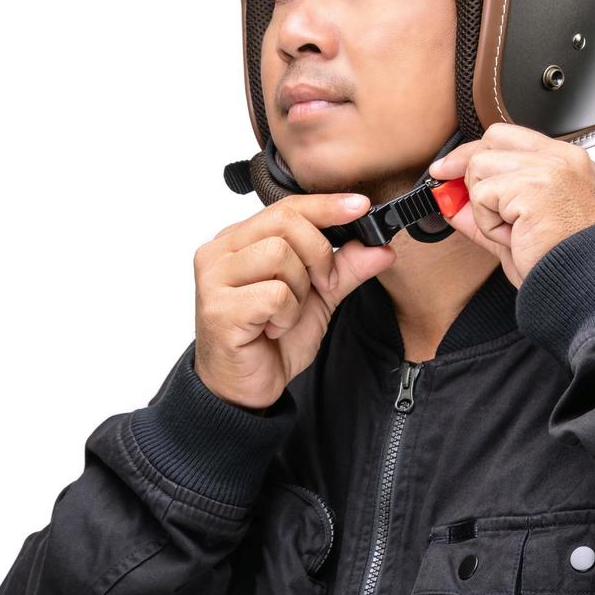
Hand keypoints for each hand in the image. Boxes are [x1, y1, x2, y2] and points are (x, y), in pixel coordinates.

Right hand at [192, 194, 396, 411]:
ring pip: (280, 254)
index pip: (286, 206)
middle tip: (323, 286)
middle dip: (318, 254)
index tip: (360, 206)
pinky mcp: (219, 308)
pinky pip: (274, 294)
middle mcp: (220, 251)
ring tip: (287, 313)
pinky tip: (273, 329)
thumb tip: (380, 246)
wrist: (244, 389)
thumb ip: (345, 268)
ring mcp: (214, 278)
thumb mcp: (318, 298)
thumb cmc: (270, 340)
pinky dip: (287, 315)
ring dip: (300, 290)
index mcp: (239, 240)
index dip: (326, 205)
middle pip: (285, 222)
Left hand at [428, 122, 594, 286]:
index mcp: (569, 163)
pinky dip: (488, 223)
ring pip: (480, 166)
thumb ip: (489, 207)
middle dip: (468, 169)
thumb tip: (451, 199)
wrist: (585, 287)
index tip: (450, 171)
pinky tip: (514, 237)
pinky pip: (481, 196)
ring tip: (513, 230)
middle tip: (467, 201)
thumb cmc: (564, 262)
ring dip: (484, 206)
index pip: (511, 138)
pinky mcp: (532, 187)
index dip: (477, 154)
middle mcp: (564, 158)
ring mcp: (550, 169)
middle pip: (492, 140)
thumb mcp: (523, 226)